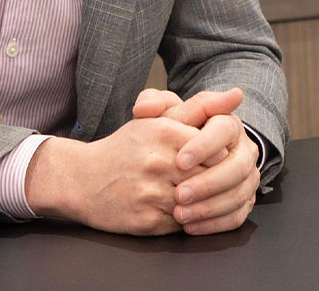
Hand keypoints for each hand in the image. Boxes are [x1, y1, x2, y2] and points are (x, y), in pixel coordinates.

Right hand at [25, 117, 207, 235]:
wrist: (82, 179)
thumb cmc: (123, 148)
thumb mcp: (154, 120)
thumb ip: (196, 108)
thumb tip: (236, 94)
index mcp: (163, 131)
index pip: (216, 147)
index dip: (220, 157)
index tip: (216, 159)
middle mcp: (159, 161)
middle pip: (212, 176)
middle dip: (215, 181)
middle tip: (210, 181)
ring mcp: (153, 193)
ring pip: (200, 203)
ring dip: (202, 203)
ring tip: (193, 197)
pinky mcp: (148, 221)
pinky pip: (185, 224)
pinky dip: (188, 220)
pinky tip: (177, 210)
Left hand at [133, 87, 259, 234]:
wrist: (186, 153)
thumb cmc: (174, 129)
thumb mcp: (165, 112)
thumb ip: (153, 103)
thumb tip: (146, 107)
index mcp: (228, 122)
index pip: (224, 129)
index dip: (204, 146)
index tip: (180, 161)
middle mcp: (244, 149)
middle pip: (238, 166)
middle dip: (208, 182)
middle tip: (179, 194)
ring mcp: (248, 176)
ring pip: (240, 193)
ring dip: (210, 207)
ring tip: (180, 214)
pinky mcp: (246, 199)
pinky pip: (238, 216)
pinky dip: (215, 224)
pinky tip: (191, 226)